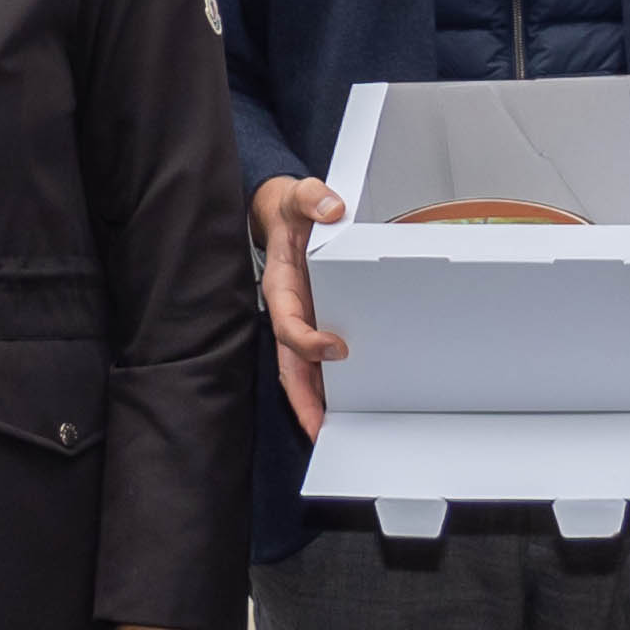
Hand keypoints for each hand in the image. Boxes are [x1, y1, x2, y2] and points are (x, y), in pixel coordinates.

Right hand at [251, 177, 347, 439]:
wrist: (284, 218)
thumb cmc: (291, 214)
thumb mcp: (300, 197)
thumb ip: (312, 199)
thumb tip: (330, 208)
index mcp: (281, 287)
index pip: (287, 323)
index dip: (306, 340)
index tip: (337, 348)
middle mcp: (289, 311)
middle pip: (289, 364)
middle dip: (301, 400)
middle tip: (320, 429)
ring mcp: (303, 322)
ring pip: (301, 371)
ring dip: (314, 403)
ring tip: (333, 432)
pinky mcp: (316, 324)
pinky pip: (317, 362)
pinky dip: (328, 387)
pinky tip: (348, 406)